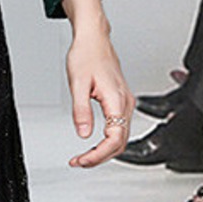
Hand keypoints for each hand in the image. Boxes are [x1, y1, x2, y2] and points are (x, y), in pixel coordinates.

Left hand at [63, 2, 132, 168]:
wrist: (94, 39)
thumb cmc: (87, 55)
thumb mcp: (77, 83)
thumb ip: (81, 110)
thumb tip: (83, 134)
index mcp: (116, 100)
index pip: (114, 138)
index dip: (99, 155)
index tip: (82, 160)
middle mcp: (125, 103)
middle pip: (120, 142)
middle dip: (100, 157)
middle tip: (79, 162)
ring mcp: (124, 103)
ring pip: (120, 137)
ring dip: (103, 151)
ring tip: (83, 157)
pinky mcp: (120, 101)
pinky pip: (118, 128)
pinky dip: (107, 141)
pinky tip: (93, 144)